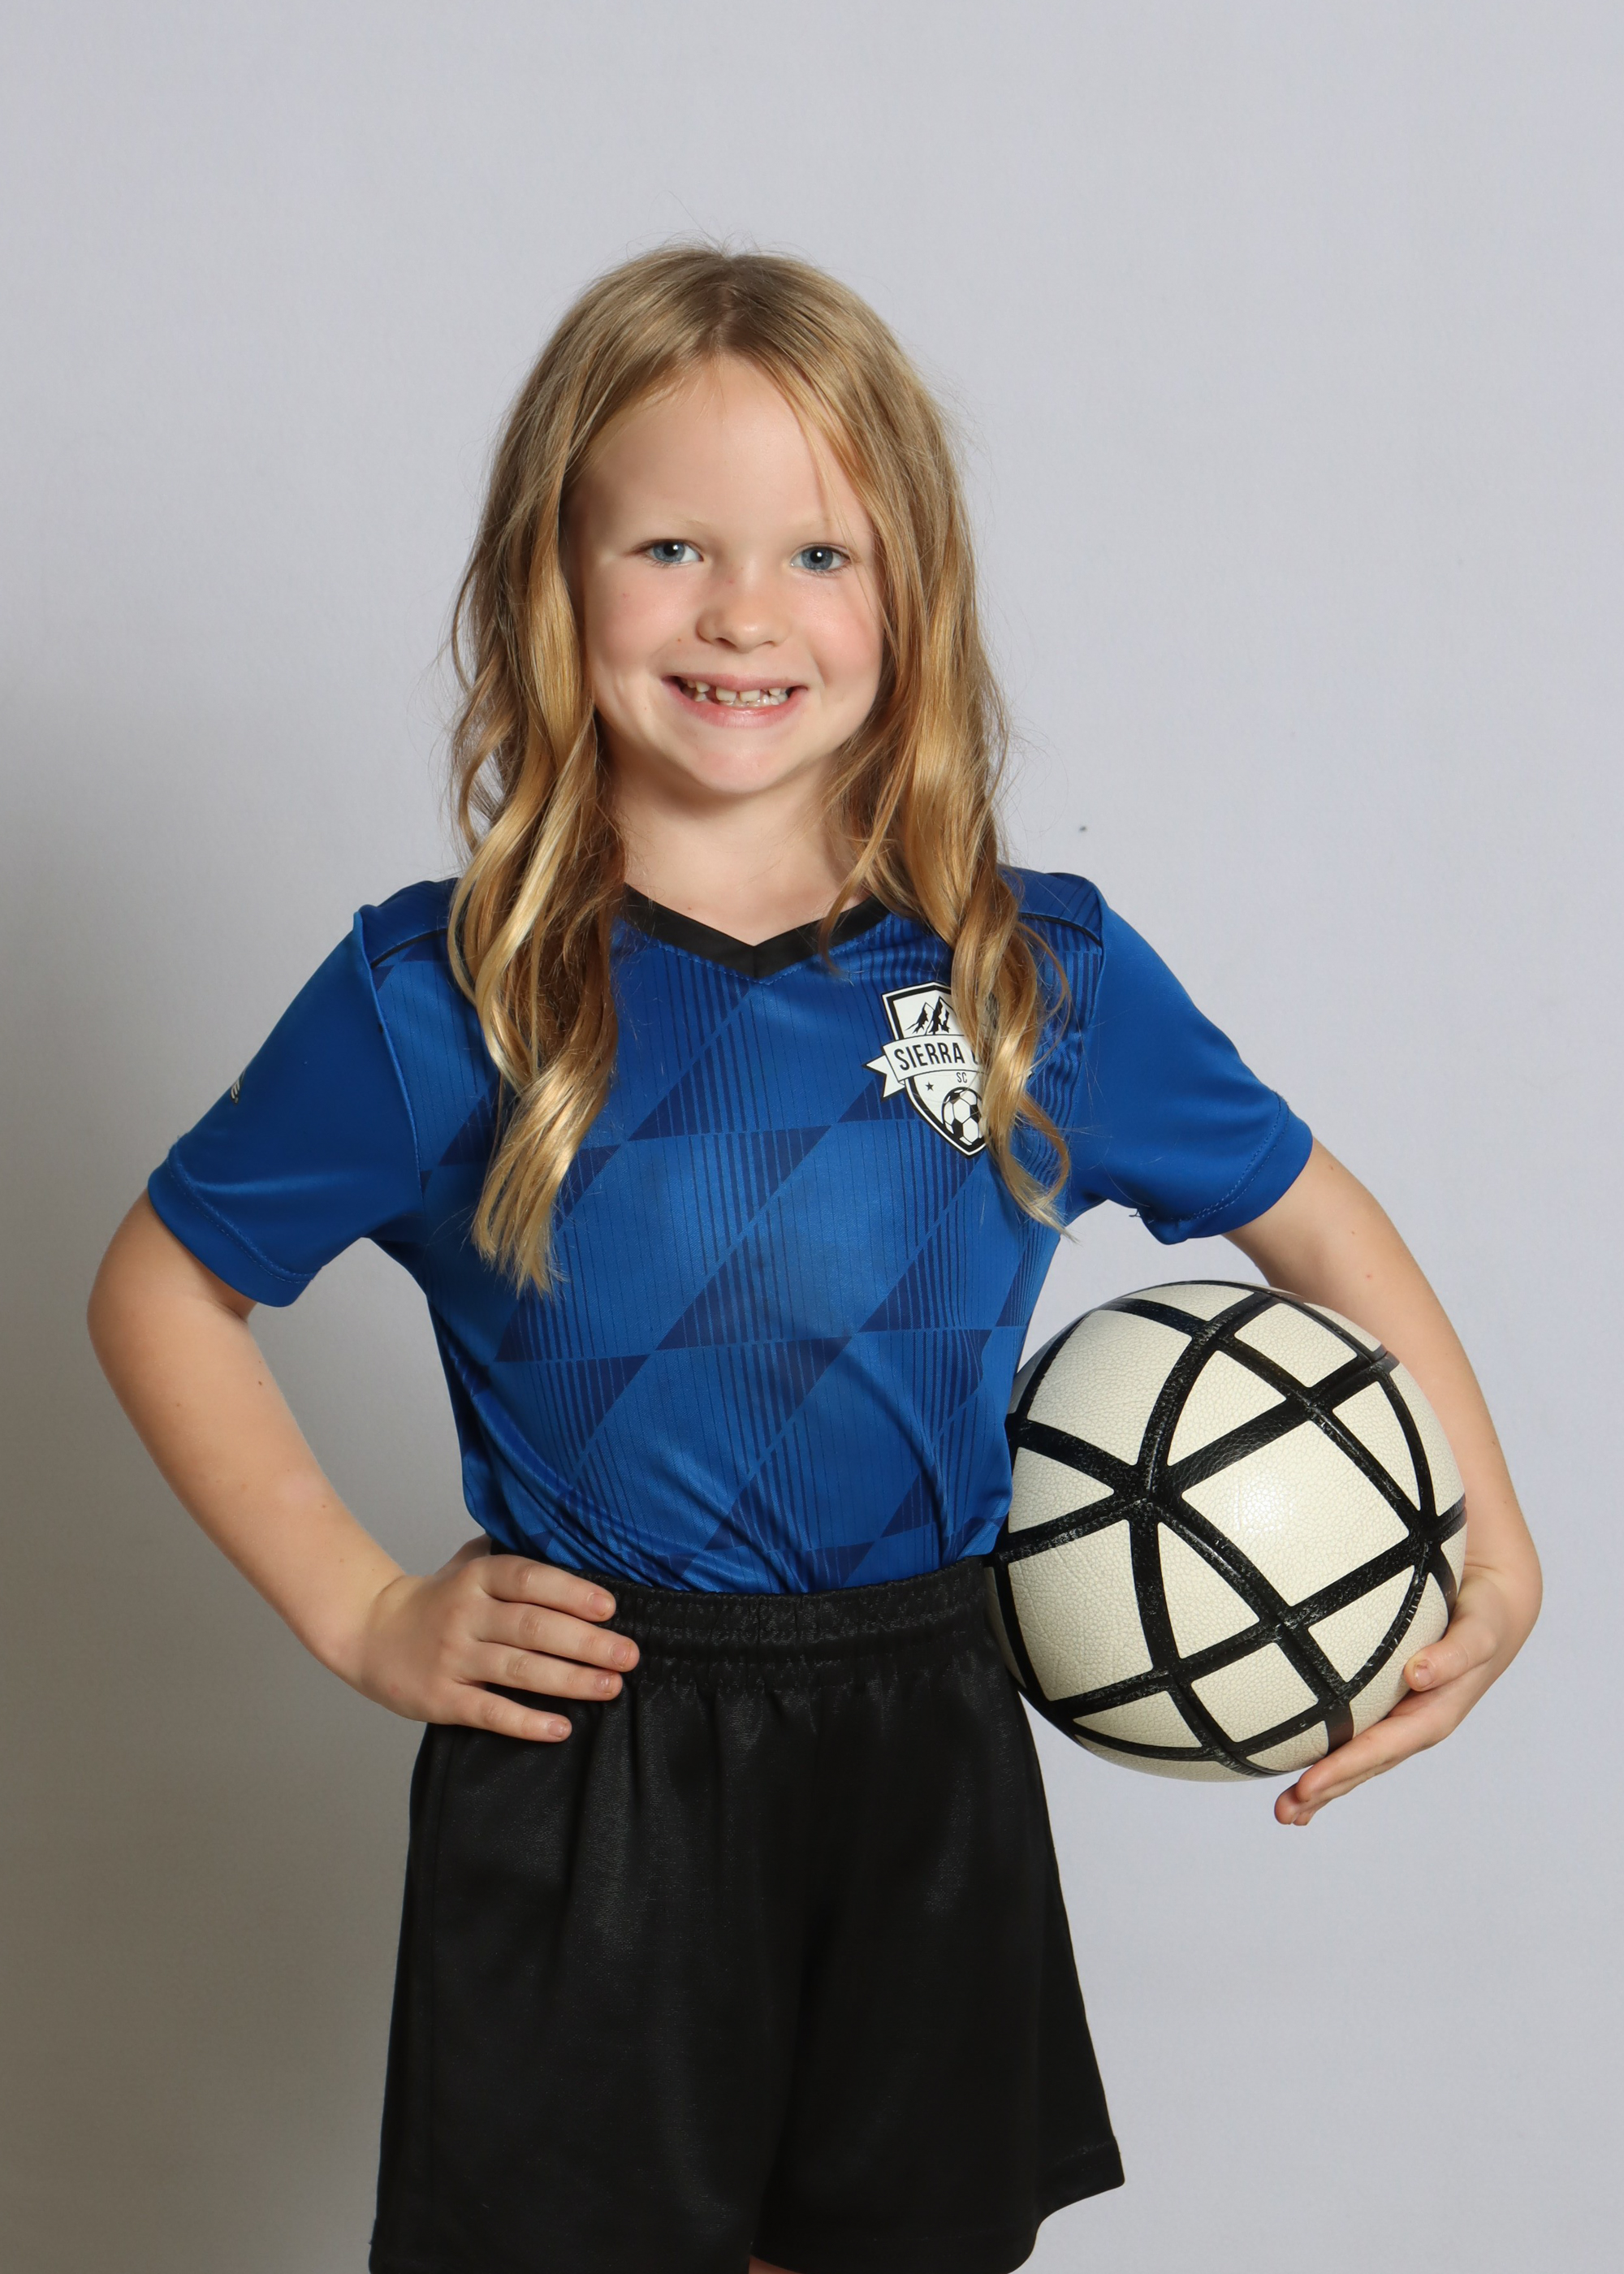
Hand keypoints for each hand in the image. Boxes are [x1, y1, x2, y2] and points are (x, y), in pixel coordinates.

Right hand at [343, 1537, 639, 1741]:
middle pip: (533, 1627)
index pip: (528, 1579)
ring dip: (570, 1680)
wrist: (370, 1633)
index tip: (610, 1607)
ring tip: (610, 1687)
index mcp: (476, 1578)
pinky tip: (561, 1728)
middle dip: (587, 1642)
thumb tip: (570, 1538)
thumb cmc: (435, 1600)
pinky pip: (490, 1712)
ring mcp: (453, 1658)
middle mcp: (466, 1614)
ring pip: (519, 1669)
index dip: (570, 1592)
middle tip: (629, 1655)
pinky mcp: (442, 1699)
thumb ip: (510, 1552)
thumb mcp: (466, 1564)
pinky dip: (526, 1722)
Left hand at [1274, 1567, 1523, 1826]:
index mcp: (1433, 1717)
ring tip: (1285, 1812)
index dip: (1344, 1768)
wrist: (1493, 1613)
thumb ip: (1453, 1655)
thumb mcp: (1478, 1635)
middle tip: (1283, 1813)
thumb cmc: (1485, 1621)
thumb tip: (1416, 1673)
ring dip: (1322, 1787)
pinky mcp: (1388, 1709)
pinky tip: (1303, 1778)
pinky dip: (1330, 1760)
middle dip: (1324, 1791)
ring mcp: (1400, 1722)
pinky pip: (1355, 1738)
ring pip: (1356, 1761)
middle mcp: (1413, 1727)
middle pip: (1363, 1766)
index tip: (1307, 1785)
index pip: (1379, 1748)